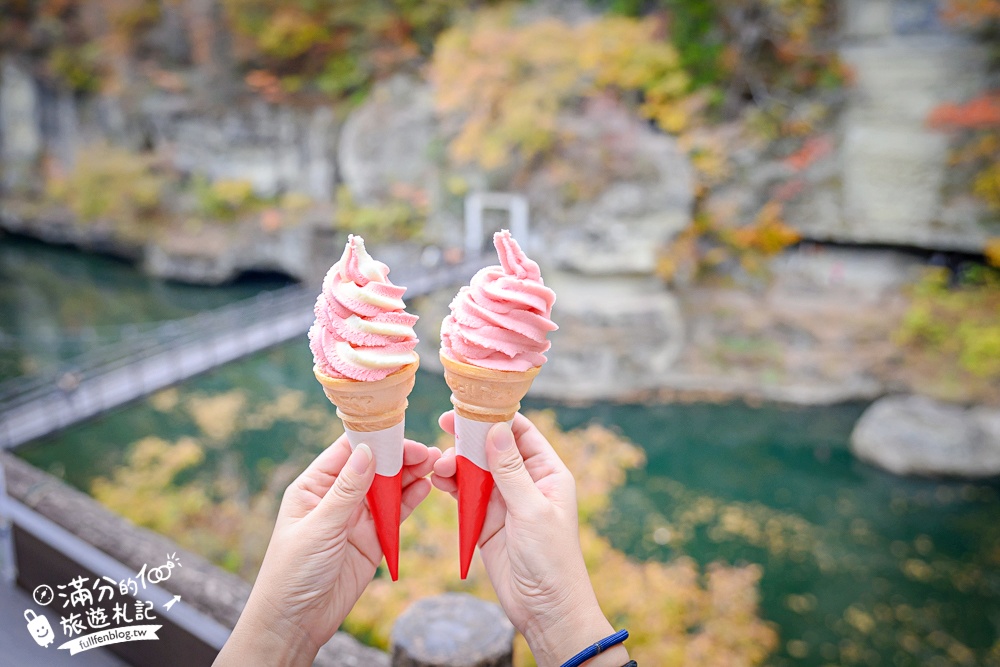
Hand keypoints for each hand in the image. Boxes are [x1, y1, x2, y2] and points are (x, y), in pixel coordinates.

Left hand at [216, 437, 440, 666]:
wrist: (296, 621)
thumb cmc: (292, 572)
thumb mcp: (319, 527)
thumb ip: (346, 491)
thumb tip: (366, 451)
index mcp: (314, 486)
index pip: (346, 451)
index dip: (373, 439)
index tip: (399, 431)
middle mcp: (336, 497)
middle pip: (372, 466)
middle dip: (398, 457)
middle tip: (425, 452)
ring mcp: (356, 517)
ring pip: (387, 488)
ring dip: (409, 476)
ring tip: (434, 464)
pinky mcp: (373, 538)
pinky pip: (395, 514)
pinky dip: (410, 500)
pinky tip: (425, 488)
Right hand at [431, 413, 627, 666]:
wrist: (545, 609)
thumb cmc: (551, 559)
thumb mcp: (531, 511)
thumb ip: (510, 470)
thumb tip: (495, 429)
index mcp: (548, 473)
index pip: (522, 433)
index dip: (497, 417)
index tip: (470, 406)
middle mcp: (527, 482)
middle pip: (494, 448)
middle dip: (470, 437)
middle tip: (443, 425)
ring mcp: (505, 501)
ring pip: (476, 470)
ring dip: (457, 463)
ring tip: (439, 465)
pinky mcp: (486, 521)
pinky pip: (465, 495)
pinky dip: (451, 486)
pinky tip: (437, 479)